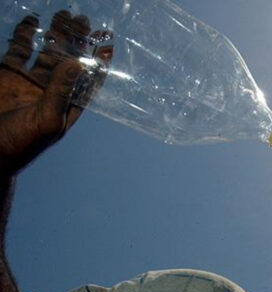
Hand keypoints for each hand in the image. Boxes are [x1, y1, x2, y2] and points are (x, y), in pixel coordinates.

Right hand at [0, 11, 112, 174]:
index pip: (89, 81)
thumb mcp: (46, 119)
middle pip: (69, 61)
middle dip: (78, 42)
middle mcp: (50, 92)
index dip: (99, 64)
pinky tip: (32, 20)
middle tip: (85, 21)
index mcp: (66, 106)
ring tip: (65, 15)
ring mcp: (28, 82)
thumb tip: (78, 63)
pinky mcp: (7, 75)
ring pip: (46, 52)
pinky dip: (25, 34)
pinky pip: (18, 50)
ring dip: (55, 35)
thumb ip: (61, 92)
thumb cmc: (20, 144)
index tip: (109, 44)